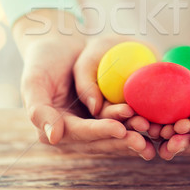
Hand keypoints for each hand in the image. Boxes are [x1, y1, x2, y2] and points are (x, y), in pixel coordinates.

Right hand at [13, 9, 154, 159]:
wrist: (58, 47)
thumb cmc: (43, 61)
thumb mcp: (34, 81)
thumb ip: (38, 110)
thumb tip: (52, 138)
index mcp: (54, 129)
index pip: (80, 133)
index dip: (100, 132)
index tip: (120, 129)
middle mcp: (72, 134)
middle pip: (100, 141)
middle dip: (122, 141)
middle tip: (144, 140)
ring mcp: (89, 128)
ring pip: (114, 136)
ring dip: (133, 137)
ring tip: (153, 134)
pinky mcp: (103, 119)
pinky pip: (122, 124)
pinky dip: (137, 125)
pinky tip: (156, 126)